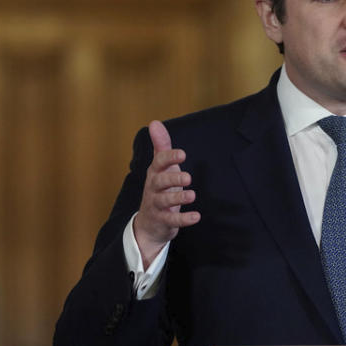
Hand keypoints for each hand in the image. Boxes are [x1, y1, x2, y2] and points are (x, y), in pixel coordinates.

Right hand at [132, 120, 199, 267]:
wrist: (149, 222)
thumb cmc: (160, 189)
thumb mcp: (161, 167)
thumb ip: (161, 146)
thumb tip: (154, 122)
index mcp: (155, 173)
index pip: (159, 163)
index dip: (170, 158)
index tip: (182, 154)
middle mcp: (153, 188)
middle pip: (160, 182)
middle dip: (173, 179)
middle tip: (188, 177)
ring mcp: (157, 205)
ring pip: (164, 201)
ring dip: (178, 198)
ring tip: (192, 195)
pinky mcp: (163, 220)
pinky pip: (172, 220)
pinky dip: (183, 219)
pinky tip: (196, 216)